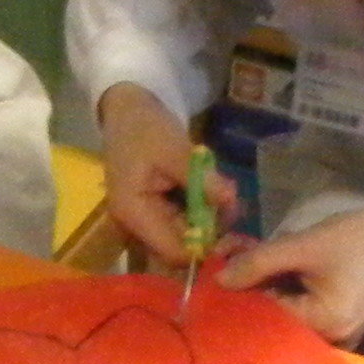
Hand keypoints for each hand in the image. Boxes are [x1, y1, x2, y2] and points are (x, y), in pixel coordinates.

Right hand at [97, 84, 239, 266]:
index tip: (233, 228)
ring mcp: (146, 221)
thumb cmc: (144, 129)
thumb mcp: (174, 149)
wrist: (128, 112)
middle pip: (182, 247)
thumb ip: (201, 178)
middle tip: (235, 206)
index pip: (173, 252)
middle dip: (212, 230)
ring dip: (211, 219)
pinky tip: (214, 192)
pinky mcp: (156, 213)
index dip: (204, 247)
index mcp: (134, 214)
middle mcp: (136, 226)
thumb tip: (230, 200)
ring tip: (226, 193)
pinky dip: (203, 210)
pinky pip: (185, 222)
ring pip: (187, 236)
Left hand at [213, 203, 363, 347]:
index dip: (238, 292)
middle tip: (228, 252)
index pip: (264, 316)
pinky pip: (298, 309)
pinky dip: (282, 287)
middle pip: (272, 317)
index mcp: (322, 328)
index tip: (216, 266)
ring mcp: (334, 337)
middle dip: (249, 285)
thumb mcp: (303, 246)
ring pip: (282, 311)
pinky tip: (267, 262)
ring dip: (263, 282)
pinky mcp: (335, 324)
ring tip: (244, 249)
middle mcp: (328, 343)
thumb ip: (258, 262)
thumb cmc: (358, 240)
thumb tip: (219, 280)